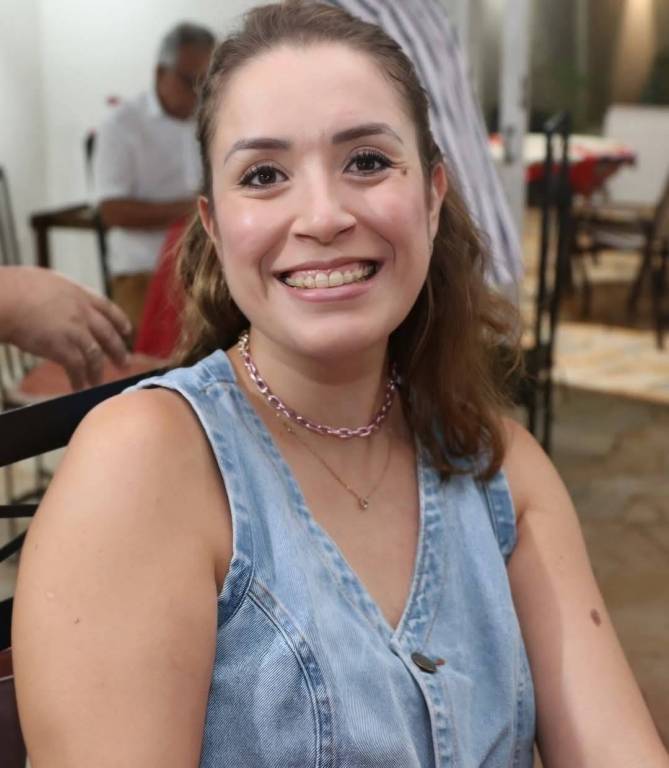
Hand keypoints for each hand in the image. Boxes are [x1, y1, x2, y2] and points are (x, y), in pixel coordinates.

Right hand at [1, 267, 132, 389]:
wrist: (2, 299)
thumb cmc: (12, 288)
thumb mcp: (45, 281)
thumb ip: (59, 295)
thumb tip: (56, 304)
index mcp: (78, 293)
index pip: (108, 308)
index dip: (120, 321)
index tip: (127, 331)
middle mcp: (82, 312)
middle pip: (108, 334)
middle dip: (118, 350)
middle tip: (125, 363)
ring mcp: (74, 330)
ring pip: (95, 355)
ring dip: (97, 371)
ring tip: (98, 383)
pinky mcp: (62, 347)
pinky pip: (77, 368)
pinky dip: (80, 380)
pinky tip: (79, 387)